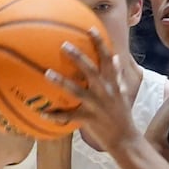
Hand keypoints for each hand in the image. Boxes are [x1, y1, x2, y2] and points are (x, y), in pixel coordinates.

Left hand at [45, 29, 138, 151]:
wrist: (126, 140)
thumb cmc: (122, 115)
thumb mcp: (124, 93)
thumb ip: (119, 75)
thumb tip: (116, 57)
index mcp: (113, 84)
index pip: (107, 59)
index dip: (100, 43)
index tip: (90, 28)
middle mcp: (106, 92)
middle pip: (92, 71)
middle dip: (79, 57)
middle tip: (64, 45)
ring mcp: (97, 106)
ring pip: (78, 92)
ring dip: (62, 82)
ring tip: (47, 73)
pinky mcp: (90, 120)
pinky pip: (70, 117)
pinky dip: (56, 116)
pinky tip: (42, 113)